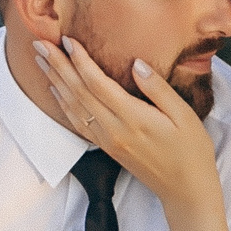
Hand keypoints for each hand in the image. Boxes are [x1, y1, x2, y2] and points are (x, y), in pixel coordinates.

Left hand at [34, 37, 222, 218]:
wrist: (186, 191)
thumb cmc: (191, 151)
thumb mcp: (185, 116)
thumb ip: (158, 89)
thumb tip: (137, 64)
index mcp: (133, 118)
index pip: (98, 83)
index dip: (80, 60)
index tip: (67, 39)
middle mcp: (114, 130)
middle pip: (79, 92)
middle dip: (58, 66)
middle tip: (40, 44)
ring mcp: (108, 141)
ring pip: (74, 107)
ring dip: (56, 82)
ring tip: (41, 62)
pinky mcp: (107, 148)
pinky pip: (78, 123)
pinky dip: (64, 104)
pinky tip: (57, 91)